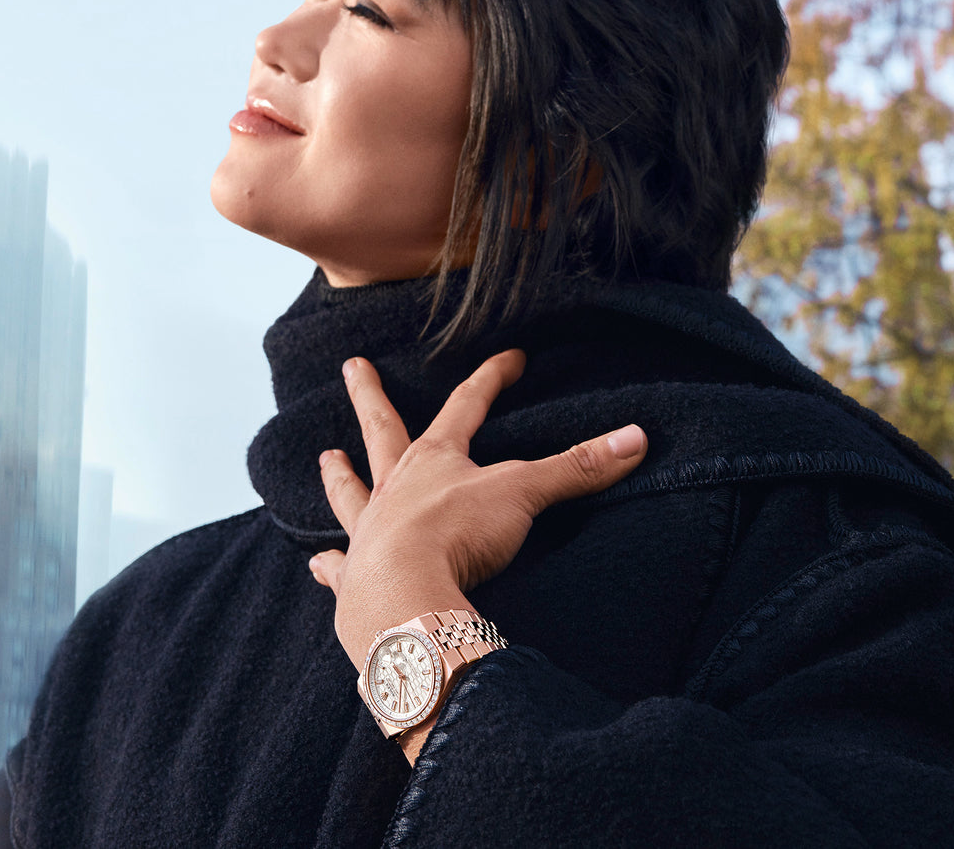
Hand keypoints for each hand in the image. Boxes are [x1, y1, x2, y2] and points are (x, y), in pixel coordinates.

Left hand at [308, 348, 647, 747]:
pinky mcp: (356, 579)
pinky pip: (339, 568)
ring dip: (339, 477)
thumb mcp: (524, 495)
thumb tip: (635, 438)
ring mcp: (370, 532)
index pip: (467, 407)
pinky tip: (318, 563)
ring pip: (350, 494)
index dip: (491, 380)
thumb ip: (576, 469)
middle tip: (352, 366)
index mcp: (435, 462)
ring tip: (325, 458)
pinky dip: (329, 566)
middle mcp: (395, 489)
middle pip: (382, 431)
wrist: (402, 595)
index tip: (510, 358)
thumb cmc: (457, 536)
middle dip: (370, 396)